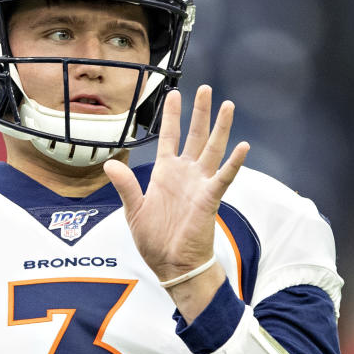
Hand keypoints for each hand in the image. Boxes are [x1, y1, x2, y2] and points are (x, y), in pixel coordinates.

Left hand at [104, 85, 248, 284]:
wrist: (171, 265)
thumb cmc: (155, 239)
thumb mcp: (133, 210)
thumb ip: (125, 185)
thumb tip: (111, 163)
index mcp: (165, 173)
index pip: (169, 137)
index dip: (171, 116)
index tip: (174, 94)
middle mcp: (185, 173)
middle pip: (195, 135)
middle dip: (199, 112)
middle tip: (204, 88)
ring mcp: (199, 184)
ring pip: (212, 149)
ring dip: (220, 128)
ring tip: (227, 105)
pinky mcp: (209, 198)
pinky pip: (223, 177)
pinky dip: (234, 163)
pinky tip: (243, 146)